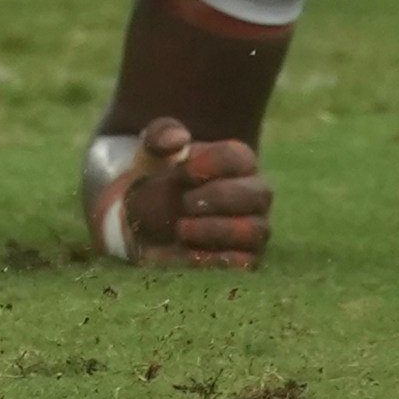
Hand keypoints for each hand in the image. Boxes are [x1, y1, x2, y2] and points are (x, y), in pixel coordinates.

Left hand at [102, 117, 271, 268]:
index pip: (239, 157)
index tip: (183, 171)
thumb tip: (178, 139)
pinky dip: (217, 259)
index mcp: (235, 162)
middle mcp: (252, 195)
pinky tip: (188, 252)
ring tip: (181, 229)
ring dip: (218, 230)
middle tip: (185, 201)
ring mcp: (252, 228)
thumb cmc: (155, 173)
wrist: (141, 213)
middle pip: (257, 194)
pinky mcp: (245, 259)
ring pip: (255, 230)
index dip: (214, 163)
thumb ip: (161, 134)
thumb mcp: (150, 148)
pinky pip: (245, 263)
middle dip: (220, 197)